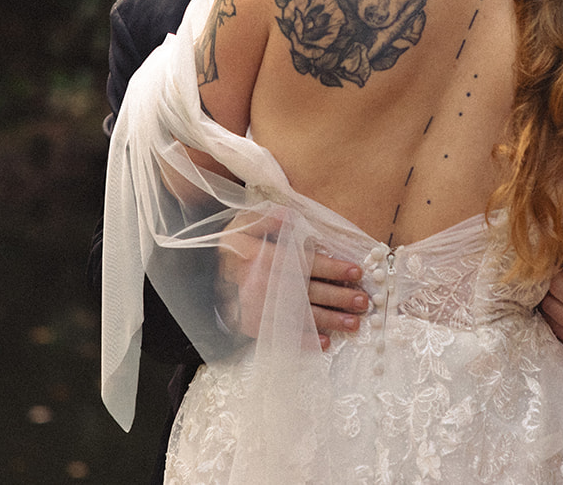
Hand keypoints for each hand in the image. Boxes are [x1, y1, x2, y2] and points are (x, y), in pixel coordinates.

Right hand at [217, 212, 367, 349]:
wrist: (199, 274)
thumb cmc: (229, 245)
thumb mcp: (243, 223)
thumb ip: (268, 220)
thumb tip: (290, 217)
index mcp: (264, 258)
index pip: (305, 263)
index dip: (333, 268)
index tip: (356, 272)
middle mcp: (263, 285)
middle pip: (307, 292)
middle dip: (338, 298)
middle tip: (363, 303)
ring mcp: (258, 308)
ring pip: (299, 315)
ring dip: (329, 321)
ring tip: (352, 325)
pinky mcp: (252, 325)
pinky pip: (282, 335)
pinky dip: (304, 340)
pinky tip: (324, 343)